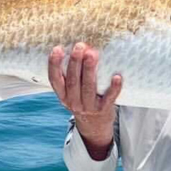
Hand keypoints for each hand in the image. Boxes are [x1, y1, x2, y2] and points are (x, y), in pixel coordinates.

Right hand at [48, 43, 121, 158]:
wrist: (94, 125)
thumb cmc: (83, 100)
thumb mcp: (72, 91)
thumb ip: (72, 73)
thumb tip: (81, 45)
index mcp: (63, 95)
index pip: (55, 79)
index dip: (54, 64)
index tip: (57, 48)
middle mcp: (73, 101)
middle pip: (73, 80)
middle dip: (75, 62)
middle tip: (79, 46)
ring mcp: (88, 106)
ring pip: (88, 87)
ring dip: (90, 70)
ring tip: (92, 54)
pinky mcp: (104, 109)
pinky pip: (109, 98)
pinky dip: (114, 87)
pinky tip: (117, 76)